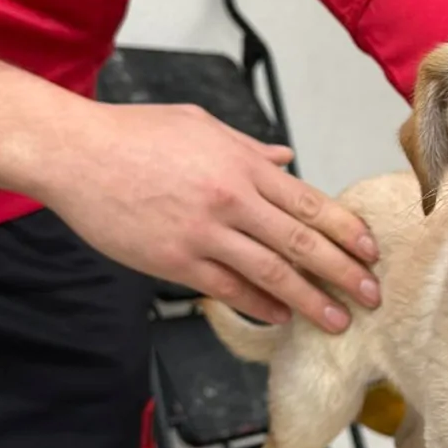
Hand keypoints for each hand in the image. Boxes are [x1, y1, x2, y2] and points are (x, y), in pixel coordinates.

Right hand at [0, 50, 379, 331]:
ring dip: (311, 301)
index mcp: (244, 165)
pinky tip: (281, 318)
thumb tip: (286, 159)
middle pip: (303, 243)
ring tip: (338, 320)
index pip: (311, 204)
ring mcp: (205, 233)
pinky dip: (261, 306)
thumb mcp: (201, 127)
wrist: (75, 153)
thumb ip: (249, 148)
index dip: (347, 232)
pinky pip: (230, 289)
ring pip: (273, 273)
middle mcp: (232, 199)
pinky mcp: (177, 261)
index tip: (371, 252)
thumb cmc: (134, 135)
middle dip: (345, 273)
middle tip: (372, 295)